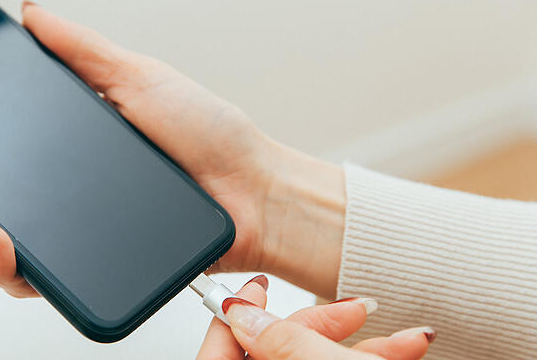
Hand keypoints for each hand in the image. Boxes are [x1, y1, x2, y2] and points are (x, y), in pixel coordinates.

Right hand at [0, 1, 345, 298]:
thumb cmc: (209, 136)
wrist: (254, 189)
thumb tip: (30, 17)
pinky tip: (0, 237)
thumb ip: (79, 50)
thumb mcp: (137, 76)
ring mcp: (64, 235)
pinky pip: (29, 280)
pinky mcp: (85, 271)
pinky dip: (3, 265)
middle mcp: (49, 194)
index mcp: (53, 149)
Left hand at [197, 276, 434, 359]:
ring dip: (367, 342)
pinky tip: (405, 345)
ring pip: (318, 355)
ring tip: (408, 336)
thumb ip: (277, 340)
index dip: (243, 306)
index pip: (226, 334)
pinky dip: (373, 356)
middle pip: (283, 343)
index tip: (262, 282)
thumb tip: (243, 312)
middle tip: (360, 308)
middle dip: (329, 323)